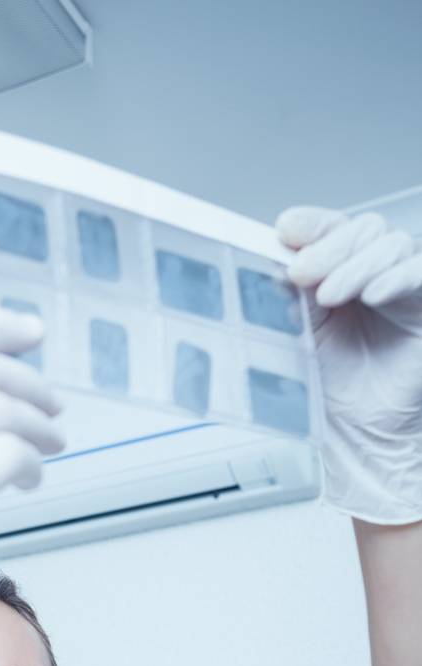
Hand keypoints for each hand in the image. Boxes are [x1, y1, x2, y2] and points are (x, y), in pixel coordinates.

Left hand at [275, 206, 421, 524]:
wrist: (355, 430)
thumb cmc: (329, 385)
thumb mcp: (299, 331)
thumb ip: (290, 293)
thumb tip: (270, 257)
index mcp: (339, 269)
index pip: (331, 228)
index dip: (312, 224)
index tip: (286, 231)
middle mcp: (374, 270)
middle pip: (362, 228)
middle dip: (329, 247)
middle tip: (300, 274)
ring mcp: (404, 284)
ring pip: (391, 244)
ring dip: (356, 265)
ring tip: (330, 296)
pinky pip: (420, 273)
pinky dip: (397, 277)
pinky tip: (373, 293)